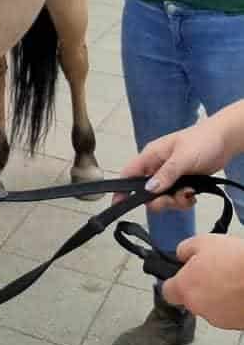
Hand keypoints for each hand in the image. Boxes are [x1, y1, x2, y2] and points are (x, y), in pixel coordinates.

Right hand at [113, 115, 228, 208]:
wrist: (225, 140)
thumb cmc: (202, 141)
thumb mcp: (183, 157)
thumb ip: (166, 174)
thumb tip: (148, 189)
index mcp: (151, 156)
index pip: (129, 173)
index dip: (122, 189)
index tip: (118, 204)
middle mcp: (157, 167)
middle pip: (147, 192)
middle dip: (161, 200)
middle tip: (175, 198)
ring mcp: (170, 175)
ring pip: (163, 197)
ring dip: (176, 201)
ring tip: (190, 193)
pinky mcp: (182, 181)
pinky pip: (176, 198)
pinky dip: (184, 200)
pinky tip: (194, 194)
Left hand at [163, 235, 243, 328]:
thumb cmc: (236, 261)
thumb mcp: (202, 241)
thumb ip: (184, 250)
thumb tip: (182, 254)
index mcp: (185, 288)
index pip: (168, 292)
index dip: (174, 283)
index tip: (180, 277)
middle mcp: (199, 307)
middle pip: (191, 299)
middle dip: (199, 287)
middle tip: (211, 272)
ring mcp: (219, 319)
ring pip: (211, 306)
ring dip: (216, 296)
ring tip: (229, 278)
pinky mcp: (235, 324)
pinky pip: (228, 312)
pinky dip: (231, 303)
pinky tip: (238, 288)